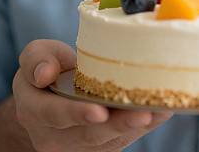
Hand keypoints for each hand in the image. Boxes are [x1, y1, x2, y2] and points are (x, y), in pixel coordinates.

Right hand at [12, 39, 171, 151]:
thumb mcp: (36, 56)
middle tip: (142, 114)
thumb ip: (36, 59)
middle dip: (118, 125)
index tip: (99, 111)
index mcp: (35, 111)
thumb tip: (45, 74)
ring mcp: (79, 146)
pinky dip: (146, 125)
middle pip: (90, 134)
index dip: (77, 113)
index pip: (55, 114)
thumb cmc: (48, 69)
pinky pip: (125, 138)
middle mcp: (56, 137)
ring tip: (160, 110)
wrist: (53, 94)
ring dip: (138, 126)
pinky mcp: (102, 147)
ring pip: (111, 140)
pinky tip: (163, 110)